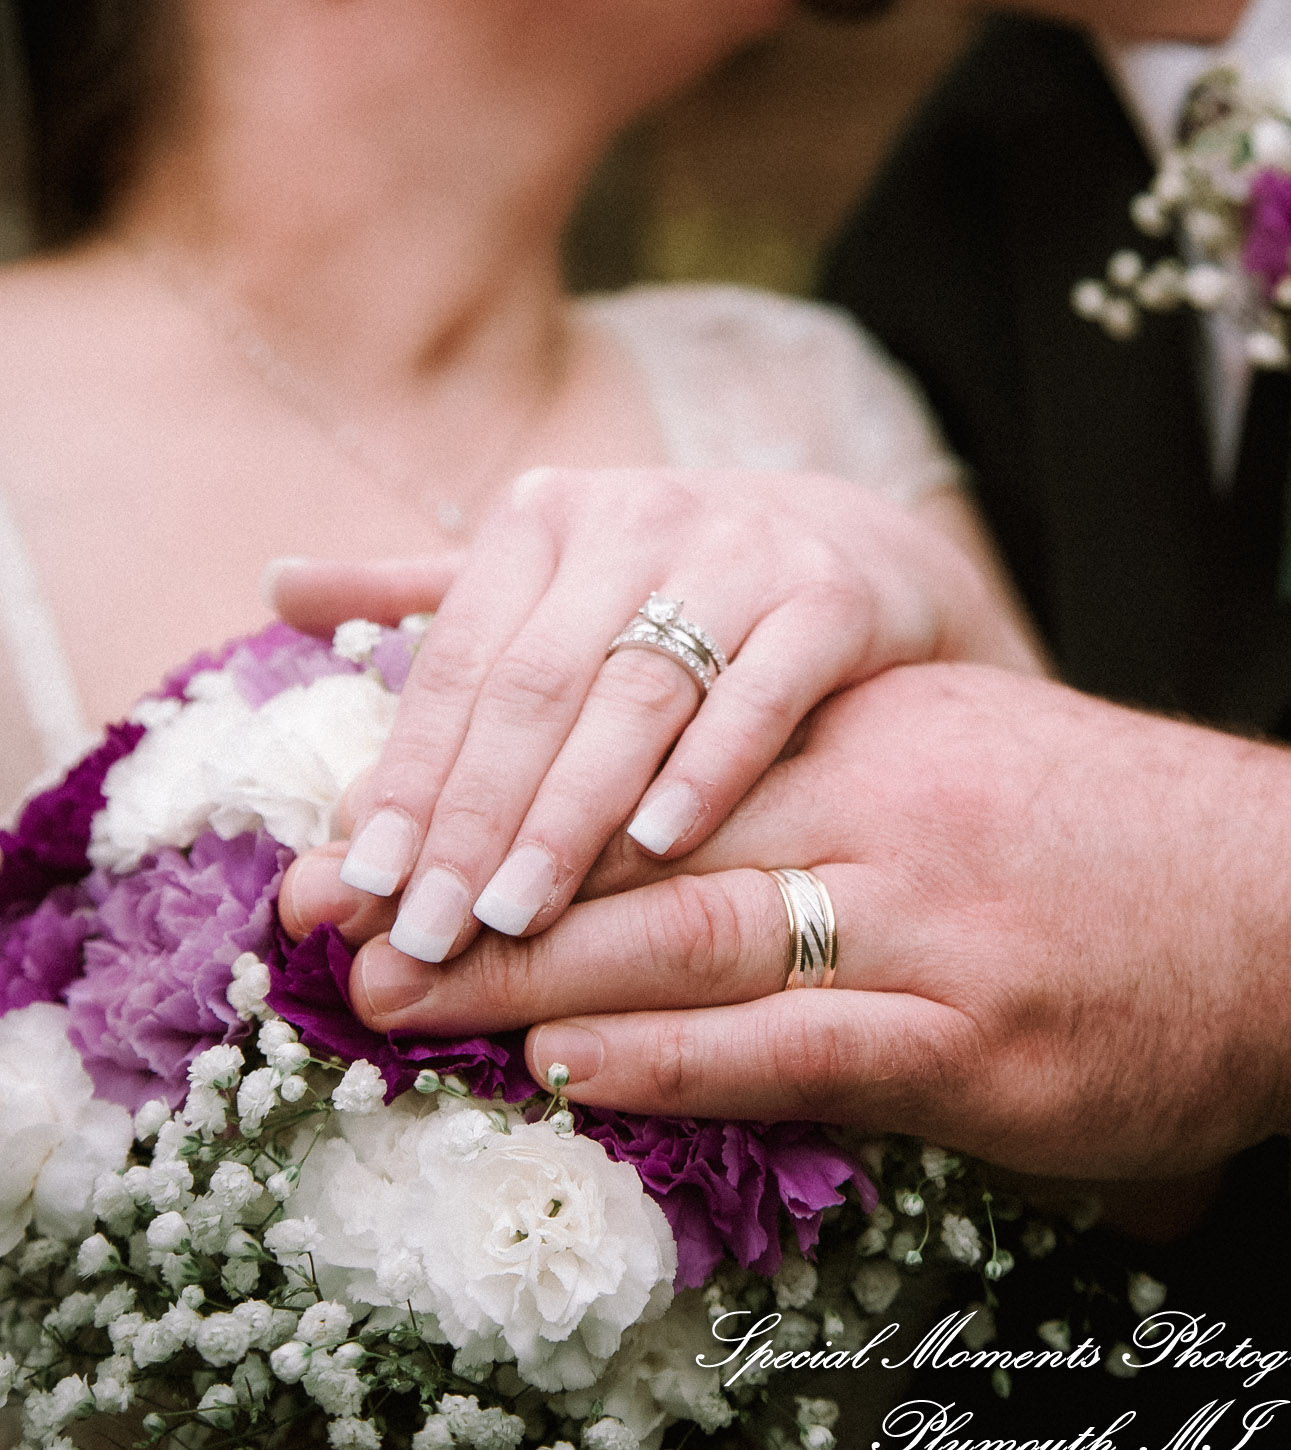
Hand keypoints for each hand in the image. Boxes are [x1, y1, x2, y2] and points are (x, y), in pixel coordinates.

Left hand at [270, 466, 1038, 967]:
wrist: (856, 551)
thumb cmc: (670, 589)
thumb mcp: (549, 578)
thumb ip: (422, 596)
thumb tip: (274, 584)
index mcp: (546, 516)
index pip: (458, 660)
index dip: (405, 774)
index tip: (358, 888)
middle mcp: (636, 516)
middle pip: (534, 683)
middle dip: (472, 817)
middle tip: (424, 934)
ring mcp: (740, 550)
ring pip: (638, 692)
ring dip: (571, 812)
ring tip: (517, 916)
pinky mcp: (831, 594)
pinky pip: (763, 689)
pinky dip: (709, 768)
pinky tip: (661, 849)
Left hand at [282, 664, 1290, 1179]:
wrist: (1281, 909)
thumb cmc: (1089, 838)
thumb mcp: (939, 754)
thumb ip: (794, 759)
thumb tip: (652, 796)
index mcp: (856, 726)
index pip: (646, 741)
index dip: (499, 781)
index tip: (377, 828)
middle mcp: (876, 800)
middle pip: (638, 831)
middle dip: (471, 875)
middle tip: (332, 921)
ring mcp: (925, 916)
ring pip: (694, 930)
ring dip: (531, 969)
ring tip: (405, 993)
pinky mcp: (973, 1036)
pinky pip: (796, 1043)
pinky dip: (673, 1054)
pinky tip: (573, 1058)